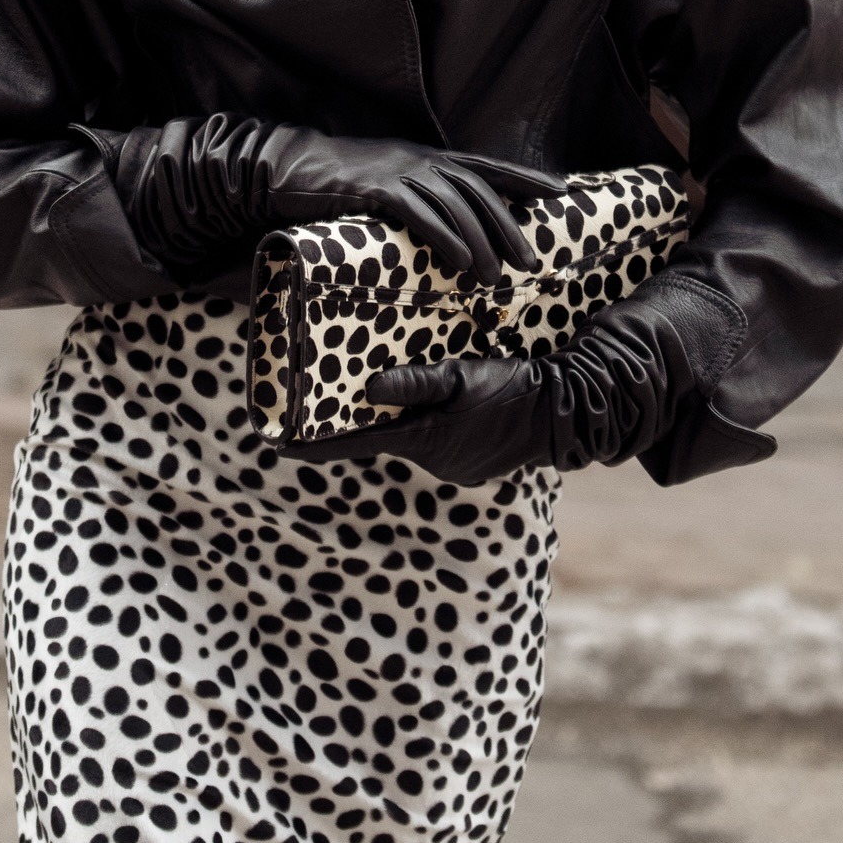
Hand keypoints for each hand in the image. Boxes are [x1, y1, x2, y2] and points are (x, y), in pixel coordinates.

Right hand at [116, 114, 561, 283]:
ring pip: (457, 205)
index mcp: (425, 159)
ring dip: (482, 242)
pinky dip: (446, 238)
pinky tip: (460, 264)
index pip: (487, 168)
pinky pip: (421, 214)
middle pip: (481, 191)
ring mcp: (398, 171)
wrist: (283, 168)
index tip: (561, 193)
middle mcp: (419, 160)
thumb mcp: (382, 191)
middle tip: (532, 261)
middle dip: (511, 225)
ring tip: (496, 278)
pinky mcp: (376, 188)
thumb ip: (412, 207)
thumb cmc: (331, 187)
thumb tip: (438, 238)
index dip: (526, 179)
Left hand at [280, 294, 695, 484]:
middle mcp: (434, 460)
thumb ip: (418, 383)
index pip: (353, 445)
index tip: (271, 444)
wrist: (571, 413)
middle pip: (377, 440)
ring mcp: (454, 464)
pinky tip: (421, 403)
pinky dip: (420, 424)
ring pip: (406, 439)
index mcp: (425, 442)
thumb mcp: (466, 378)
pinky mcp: (471, 458)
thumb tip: (368, 389)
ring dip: (389, 422)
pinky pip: (432, 440)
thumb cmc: (518, 391)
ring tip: (364, 397)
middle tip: (313, 405)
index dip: (310, 445)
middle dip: (349, 425)